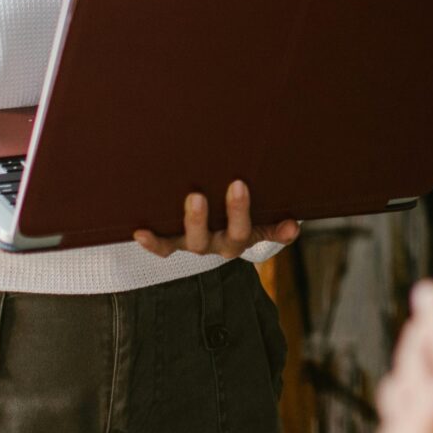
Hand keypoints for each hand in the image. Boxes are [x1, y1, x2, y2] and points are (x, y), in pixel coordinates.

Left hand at [133, 181, 301, 259]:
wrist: (209, 230)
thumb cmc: (236, 216)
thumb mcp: (259, 221)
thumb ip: (275, 225)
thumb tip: (293, 226)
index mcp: (242, 237)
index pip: (251, 230)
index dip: (259, 221)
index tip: (264, 202)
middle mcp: (219, 244)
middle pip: (228, 236)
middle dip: (235, 210)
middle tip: (237, 184)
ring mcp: (195, 243)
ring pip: (196, 241)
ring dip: (196, 221)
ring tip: (195, 197)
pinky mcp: (173, 243)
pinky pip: (163, 248)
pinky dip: (152, 242)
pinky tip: (140, 230)